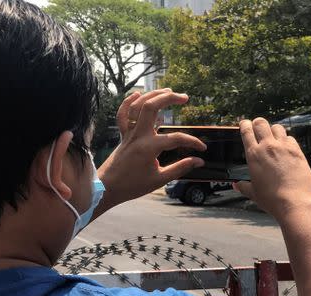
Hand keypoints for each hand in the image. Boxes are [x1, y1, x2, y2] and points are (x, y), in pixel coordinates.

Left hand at [97, 89, 205, 205]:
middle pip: (152, 107)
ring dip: (153, 95)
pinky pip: (123, 114)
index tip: (202, 149)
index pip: (176, 139)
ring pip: (138, 106)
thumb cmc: (133, 186)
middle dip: (169, 98)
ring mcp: (129, 133)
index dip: (192, 142)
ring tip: (168, 91)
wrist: (108, 188)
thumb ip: (181, 168)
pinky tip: (137, 94)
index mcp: (149, 147)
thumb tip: (199, 161)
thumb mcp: (160, 179)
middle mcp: (138, 135)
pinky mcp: (123, 135)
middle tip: (185, 97)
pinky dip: (128, 102)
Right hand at [234, 118, 310, 219]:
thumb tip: (237, 185)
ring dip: (273, 130)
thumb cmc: (274, 200)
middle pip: (261, 123)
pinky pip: (291, 138)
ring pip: (277, 127)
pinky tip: (287, 147)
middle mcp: (269, 147)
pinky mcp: (298, 151)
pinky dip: (287, 140)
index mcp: (254, 155)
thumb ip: (244, 187)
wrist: (296, 203)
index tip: (244, 124)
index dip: (244, 125)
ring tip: (273, 137)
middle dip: (258, 123)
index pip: (246, 131)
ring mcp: (284, 148)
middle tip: (258, 128)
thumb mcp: (254, 194)